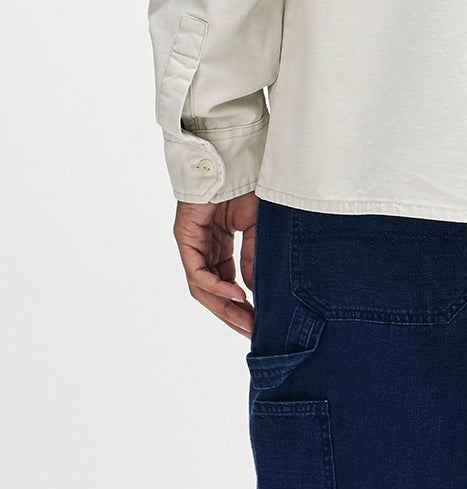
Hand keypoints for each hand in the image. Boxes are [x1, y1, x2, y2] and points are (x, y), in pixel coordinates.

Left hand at [174, 192, 257, 337]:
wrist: (238, 157)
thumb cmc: (249, 184)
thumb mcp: (257, 228)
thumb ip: (252, 258)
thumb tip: (251, 291)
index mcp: (220, 243)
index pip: (226, 281)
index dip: (241, 303)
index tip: (259, 321)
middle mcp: (204, 245)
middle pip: (212, 290)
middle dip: (231, 313)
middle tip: (251, 331)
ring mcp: (193, 242)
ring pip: (202, 286)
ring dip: (224, 306)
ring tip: (245, 321)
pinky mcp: (185, 236)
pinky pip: (197, 271)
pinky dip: (216, 286)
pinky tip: (236, 294)